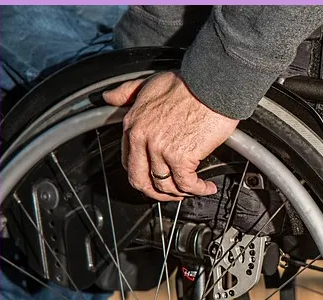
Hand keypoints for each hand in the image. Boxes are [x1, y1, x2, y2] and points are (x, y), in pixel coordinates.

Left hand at [103, 71, 238, 201]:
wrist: (212, 84)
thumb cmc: (188, 83)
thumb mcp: (149, 83)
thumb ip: (127, 92)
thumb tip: (109, 97)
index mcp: (133, 124)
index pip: (129, 162)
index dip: (143, 175)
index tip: (156, 176)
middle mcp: (143, 139)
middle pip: (141, 180)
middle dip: (156, 193)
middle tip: (172, 193)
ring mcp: (161, 150)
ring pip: (165, 186)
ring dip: (181, 193)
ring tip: (194, 189)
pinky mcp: (181, 157)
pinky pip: (186, 184)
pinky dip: (198, 190)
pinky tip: (207, 186)